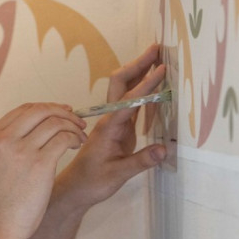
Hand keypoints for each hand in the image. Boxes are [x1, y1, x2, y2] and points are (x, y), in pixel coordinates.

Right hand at [0, 103, 87, 238]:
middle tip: (78, 122)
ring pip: (55, 123)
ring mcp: (22, 150)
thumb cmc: (6, 196)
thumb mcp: (0, 160)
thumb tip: (43, 121)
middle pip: (41, 110)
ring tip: (80, 138)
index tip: (63, 112)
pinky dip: (75, 139)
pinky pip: (64, 139)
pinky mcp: (40, 163)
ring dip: (73, 127)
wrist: (3, 224)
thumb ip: (14, 140)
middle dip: (64, 113)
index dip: (48, 107)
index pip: (25, 108)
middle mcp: (5, 139)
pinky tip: (78, 146)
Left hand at [59, 43, 166, 209]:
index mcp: (109, 127)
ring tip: (159, 58)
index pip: (130, 100)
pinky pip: (131, 104)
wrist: (75, 189)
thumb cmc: (92, 182)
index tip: (162, 69)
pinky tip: (154, 85)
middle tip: (158, 49)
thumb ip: (140, 161)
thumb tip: (164, 149)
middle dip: (139, 65)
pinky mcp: (118, 129)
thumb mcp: (118, 175)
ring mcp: (114, 122)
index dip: (147, 84)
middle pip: (122, 84)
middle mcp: (110, 119)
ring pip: (126, 91)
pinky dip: (143, 90)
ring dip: (141, 73)